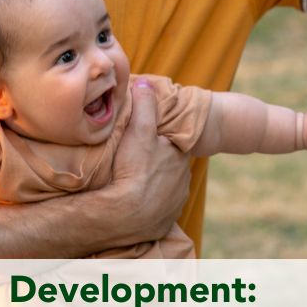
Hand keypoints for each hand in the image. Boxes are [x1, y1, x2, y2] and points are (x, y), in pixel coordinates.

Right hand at [107, 78, 190, 245]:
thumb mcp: (138, 131)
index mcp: (180, 157)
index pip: (173, 143)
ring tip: (133, 183)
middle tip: (136, 161)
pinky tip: (134, 204)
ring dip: (153, 186)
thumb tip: (145, 83)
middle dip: (158, 163)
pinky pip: (157, 211)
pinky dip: (149, 206)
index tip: (146, 139)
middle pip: (170, 167)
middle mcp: (182, 181)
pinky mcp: (163, 223)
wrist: (124, 216)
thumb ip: (144, 105)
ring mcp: (173, 204)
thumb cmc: (134, 171)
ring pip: (165, 189)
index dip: (160, 139)